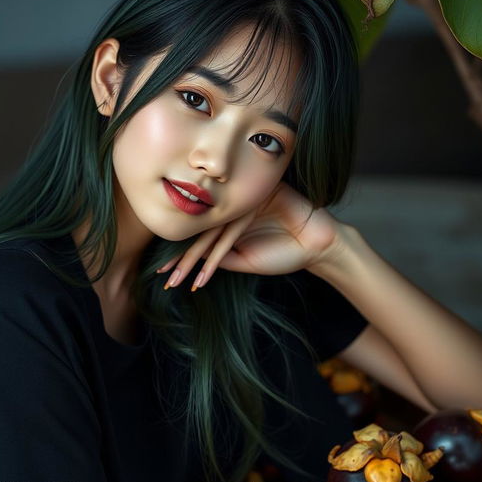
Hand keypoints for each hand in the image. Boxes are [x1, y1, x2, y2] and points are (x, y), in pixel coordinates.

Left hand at [158, 181, 345, 290]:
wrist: (318, 246)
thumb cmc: (284, 252)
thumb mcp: (246, 261)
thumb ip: (222, 259)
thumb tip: (194, 263)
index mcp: (230, 222)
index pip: (201, 238)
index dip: (182, 256)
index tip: (163, 274)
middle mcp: (233, 211)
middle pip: (202, 234)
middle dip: (182, 259)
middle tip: (164, 277)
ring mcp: (243, 205)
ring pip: (213, 233)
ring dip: (195, 258)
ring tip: (180, 278)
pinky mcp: (256, 202)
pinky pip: (232, 232)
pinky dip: (218, 255)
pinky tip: (206, 272)